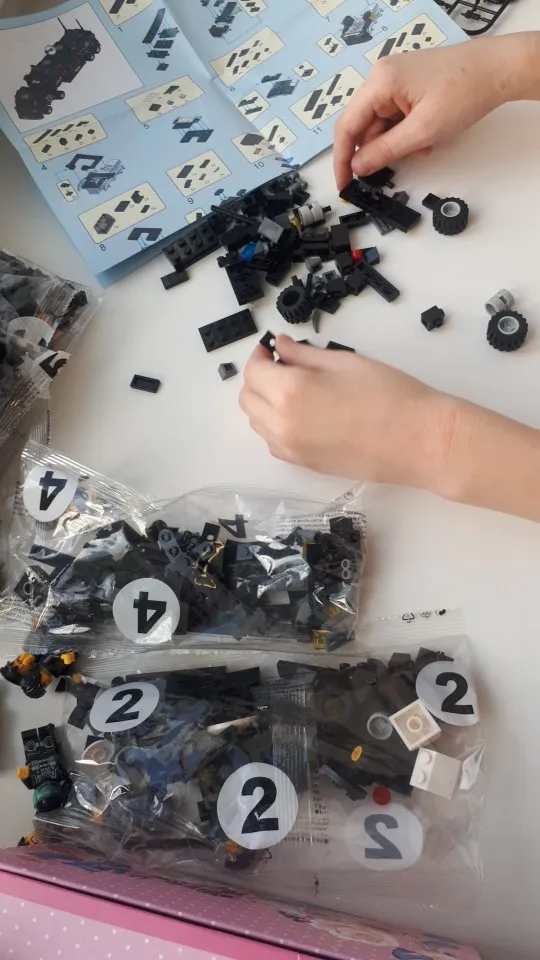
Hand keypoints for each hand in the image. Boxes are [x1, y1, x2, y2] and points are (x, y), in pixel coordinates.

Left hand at [239, 336, 455, 488]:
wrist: (420, 442)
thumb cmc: (391, 395)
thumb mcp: (345, 361)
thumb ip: (304, 355)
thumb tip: (280, 347)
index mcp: (290, 392)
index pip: (253, 371)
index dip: (259, 356)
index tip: (272, 349)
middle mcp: (283, 424)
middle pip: (248, 400)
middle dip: (259, 379)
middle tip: (283, 367)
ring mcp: (292, 450)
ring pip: (258, 424)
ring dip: (265, 404)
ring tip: (296, 391)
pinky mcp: (305, 465)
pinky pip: (275, 443)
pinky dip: (277, 426)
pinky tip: (303, 415)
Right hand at [334, 35, 522, 188]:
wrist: (497, 70)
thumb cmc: (464, 92)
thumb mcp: (422, 131)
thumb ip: (385, 152)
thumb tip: (358, 167)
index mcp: (379, 83)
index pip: (347, 127)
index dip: (342, 160)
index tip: (344, 185)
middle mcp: (381, 77)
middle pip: (363, 126)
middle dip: (378, 151)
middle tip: (392, 169)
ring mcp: (394, 80)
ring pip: (380, 125)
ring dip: (396, 144)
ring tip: (422, 148)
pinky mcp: (407, 85)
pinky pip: (394, 117)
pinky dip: (405, 133)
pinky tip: (425, 138)